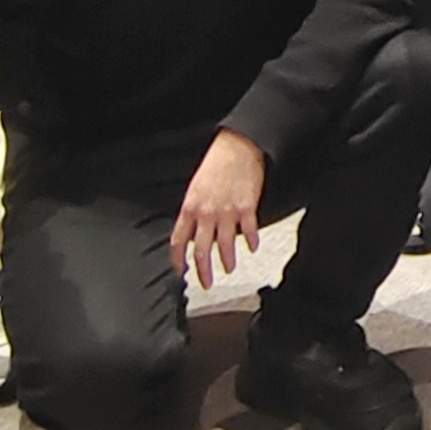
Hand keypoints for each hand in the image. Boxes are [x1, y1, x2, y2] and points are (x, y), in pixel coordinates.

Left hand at [171, 129, 268, 288]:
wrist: (238, 146)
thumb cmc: (216, 162)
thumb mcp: (195, 187)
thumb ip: (193, 211)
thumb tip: (193, 230)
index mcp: (190, 208)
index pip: (179, 241)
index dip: (178, 260)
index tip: (180, 271)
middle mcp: (207, 213)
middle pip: (202, 251)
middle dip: (203, 271)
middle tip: (205, 283)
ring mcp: (228, 212)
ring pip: (225, 245)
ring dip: (227, 261)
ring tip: (229, 268)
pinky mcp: (247, 208)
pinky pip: (248, 231)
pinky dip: (251, 241)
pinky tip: (252, 247)